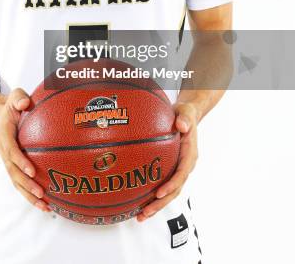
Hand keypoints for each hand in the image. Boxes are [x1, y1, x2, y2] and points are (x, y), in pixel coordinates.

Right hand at [0, 88, 50, 212]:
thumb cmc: (12, 104)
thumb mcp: (15, 96)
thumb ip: (19, 98)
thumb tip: (25, 104)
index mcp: (4, 135)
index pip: (11, 151)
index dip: (20, 162)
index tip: (32, 171)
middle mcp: (4, 150)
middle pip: (13, 172)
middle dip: (26, 185)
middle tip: (41, 193)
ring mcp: (7, 160)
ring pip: (16, 182)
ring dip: (28, 195)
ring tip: (45, 206)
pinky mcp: (13, 165)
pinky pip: (20, 182)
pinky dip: (30, 193)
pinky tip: (46, 203)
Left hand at [136, 101, 198, 221]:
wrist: (188, 116)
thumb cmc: (185, 114)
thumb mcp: (186, 112)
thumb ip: (185, 118)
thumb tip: (182, 125)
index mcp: (190, 154)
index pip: (182, 173)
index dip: (172, 185)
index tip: (160, 193)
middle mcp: (185, 166)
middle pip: (175, 190)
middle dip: (160, 203)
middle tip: (145, 213)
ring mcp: (178, 170)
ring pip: (169, 193)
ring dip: (156, 206)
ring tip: (140, 216)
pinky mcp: (171, 170)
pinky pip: (163, 186)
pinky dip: (152, 197)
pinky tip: (138, 203)